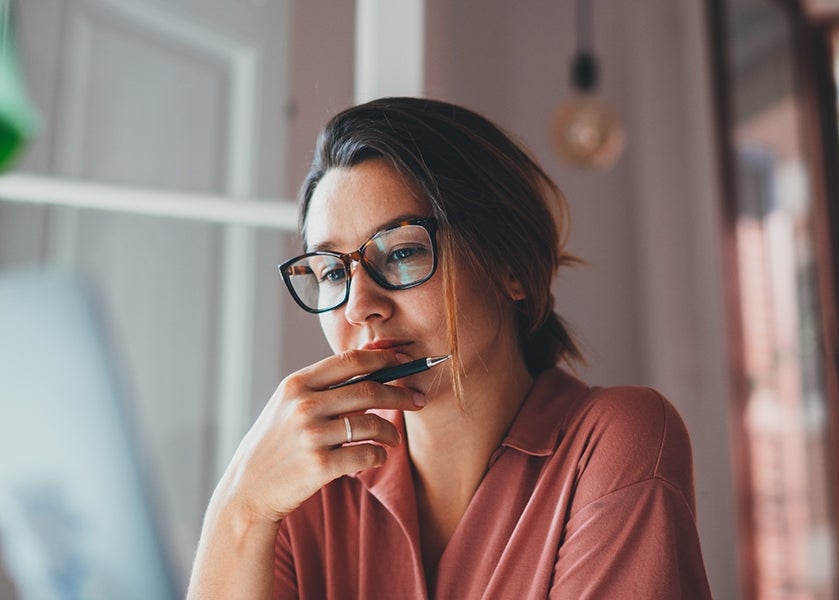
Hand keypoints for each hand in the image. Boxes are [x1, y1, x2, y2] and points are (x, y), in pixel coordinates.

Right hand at [213, 349, 424, 524]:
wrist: (248, 489)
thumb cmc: (276, 444)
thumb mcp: (288, 406)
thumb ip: (322, 387)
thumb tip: (372, 368)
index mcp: (296, 384)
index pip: (350, 361)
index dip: (383, 358)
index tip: (404, 361)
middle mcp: (303, 405)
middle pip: (369, 390)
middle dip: (401, 394)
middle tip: (418, 400)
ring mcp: (311, 436)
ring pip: (373, 424)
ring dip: (392, 432)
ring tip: (394, 439)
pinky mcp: (319, 466)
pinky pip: (367, 455)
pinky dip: (379, 455)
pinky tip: (377, 456)